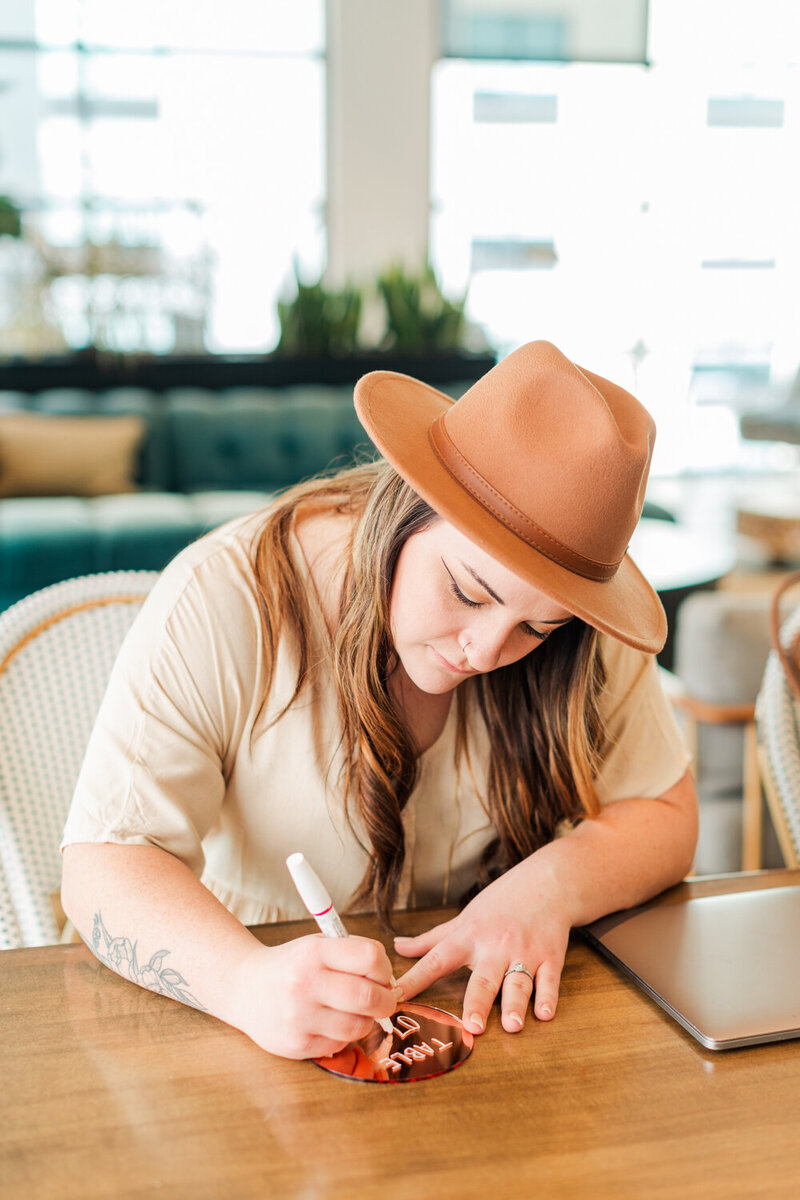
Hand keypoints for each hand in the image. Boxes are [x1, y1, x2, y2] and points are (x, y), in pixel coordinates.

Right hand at [231, 934, 399, 1059]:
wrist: (244, 988)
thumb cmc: (291, 966)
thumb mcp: (317, 945)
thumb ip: (352, 956)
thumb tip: (390, 981)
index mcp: (314, 952)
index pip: (370, 958)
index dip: (385, 968)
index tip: (382, 975)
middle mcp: (305, 984)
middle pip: (369, 997)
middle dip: (386, 1000)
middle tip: (384, 1000)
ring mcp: (300, 1017)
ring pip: (358, 1026)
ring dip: (367, 1021)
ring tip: (356, 1012)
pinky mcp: (297, 1045)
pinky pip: (340, 1044)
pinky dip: (345, 1035)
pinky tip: (332, 1023)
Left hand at [393, 859, 570, 1035]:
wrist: (546, 883)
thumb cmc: (500, 904)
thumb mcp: (463, 919)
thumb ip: (431, 939)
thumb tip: (397, 946)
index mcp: (468, 937)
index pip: (436, 960)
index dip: (414, 979)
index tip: (395, 997)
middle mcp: (495, 946)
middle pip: (483, 978)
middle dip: (477, 1002)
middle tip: (472, 1026)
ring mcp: (524, 952)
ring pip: (518, 982)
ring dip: (515, 1004)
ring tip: (512, 1026)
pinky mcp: (550, 957)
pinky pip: (549, 980)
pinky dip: (549, 997)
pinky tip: (545, 1014)